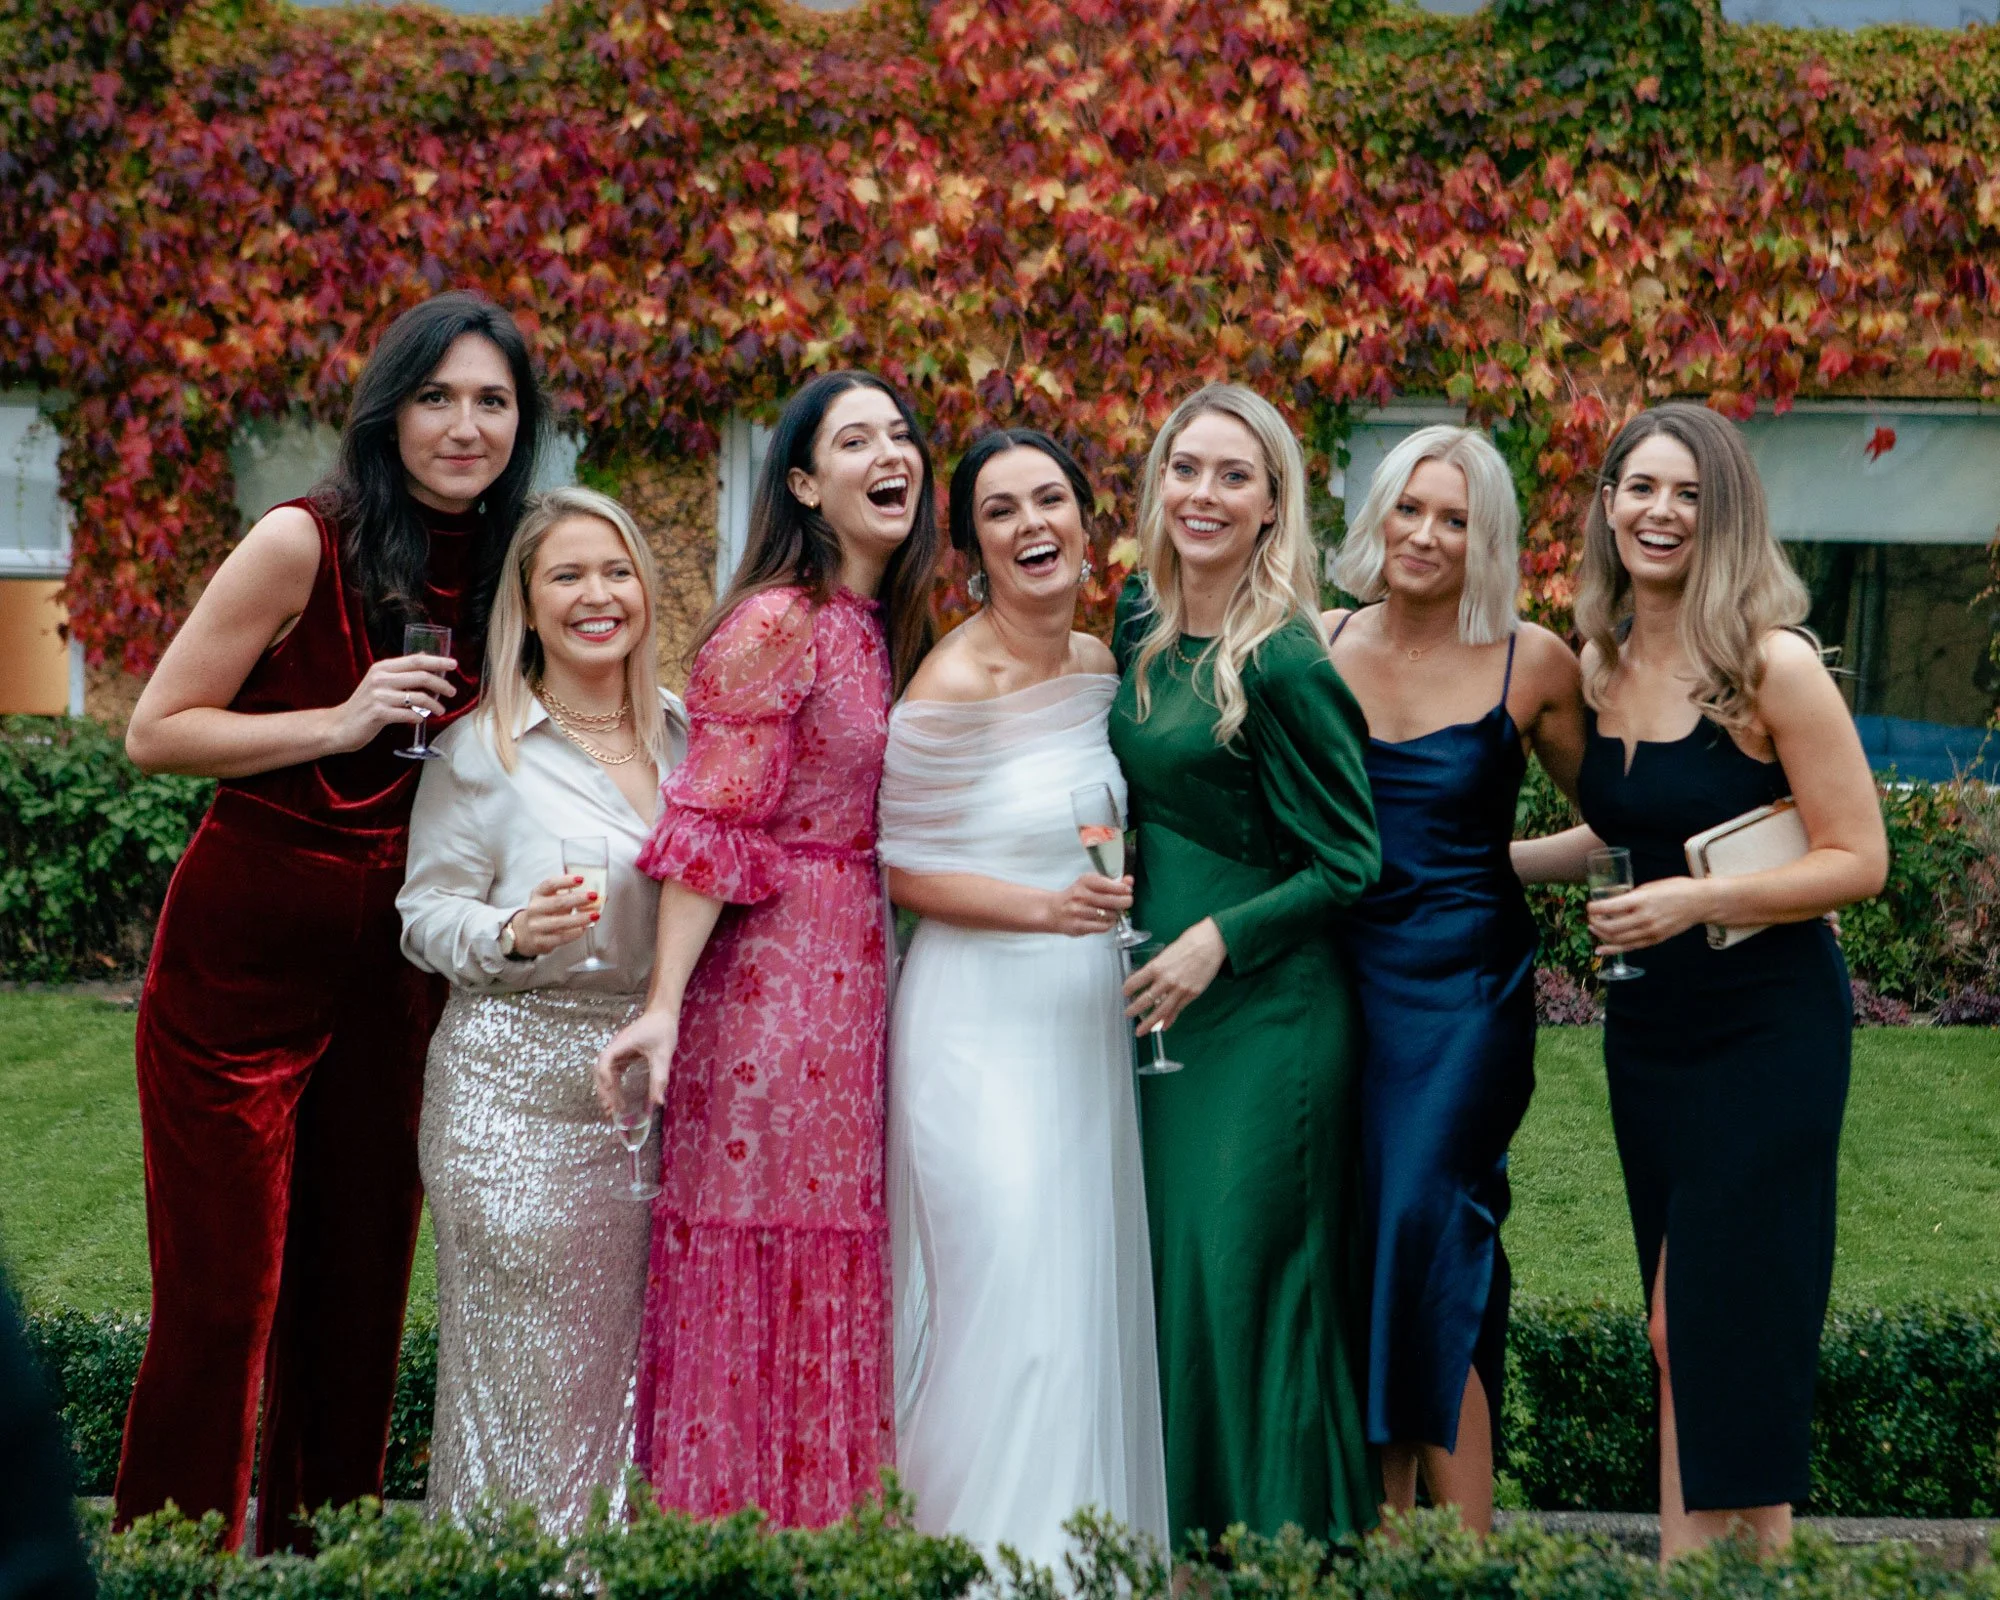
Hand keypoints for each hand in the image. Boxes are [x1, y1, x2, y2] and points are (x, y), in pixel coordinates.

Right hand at [331, 652, 456, 750]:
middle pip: (421, 676)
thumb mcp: (379, 682)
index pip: (416, 660)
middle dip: (441, 684)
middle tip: (452, 692)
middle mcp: (380, 678)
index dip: (437, 661)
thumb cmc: (364, 705)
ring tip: (440, 710)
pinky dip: (419, 717)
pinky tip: (420, 719)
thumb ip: (400, 671)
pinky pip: (408, 714)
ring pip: (418, 697)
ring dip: (434, 705)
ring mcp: (379, 696)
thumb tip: (425, 656)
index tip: (453, 665)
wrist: (339, 726)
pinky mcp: (378, 713)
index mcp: (382, 668)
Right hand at [507, 874, 598, 958]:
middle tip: (594, 896)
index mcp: (538, 894)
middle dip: (578, 899)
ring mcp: (536, 926)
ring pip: (560, 922)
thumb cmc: (546, 912)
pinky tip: (584, 928)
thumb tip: (601, 897)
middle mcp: (535, 909)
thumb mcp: (552, 899)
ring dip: (580, 918)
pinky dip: (574, 933)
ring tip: (595, 915)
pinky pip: (560, 937)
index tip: (581, 879)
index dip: (565, 881)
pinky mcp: (541, 941)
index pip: (550, 884)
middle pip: (558, 903)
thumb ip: (572, 895)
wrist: (525, 933)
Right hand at [594, 1004, 680, 1110]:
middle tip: (610, 1109)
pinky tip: (618, 1097)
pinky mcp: (622, 1053)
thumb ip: (659, 1078)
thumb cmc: (662, 1030)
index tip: (613, 1093)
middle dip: (603, 1090)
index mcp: (621, 1044)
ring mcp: (617, 1051)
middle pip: (601, 1069)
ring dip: (606, 1089)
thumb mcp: (663, 1055)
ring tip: (611, 1108)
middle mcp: (615, 1047)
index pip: (605, 1061)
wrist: (663, 1013)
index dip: (606, 1078)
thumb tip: (658, 1102)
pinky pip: (613, 1071)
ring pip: (605, 1072)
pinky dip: (613, 1084)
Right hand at [1045, 874, 1133, 937]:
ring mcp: (1079, 912)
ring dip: (1115, 914)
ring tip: (1112, 911)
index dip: (1123, 888)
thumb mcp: (1091, 883)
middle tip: (1127, 901)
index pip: (1110, 884)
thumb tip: (1129, 881)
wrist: (1054, 910)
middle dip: (1125, 901)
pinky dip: (1109, 924)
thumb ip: (1111, 882)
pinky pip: (1103, 926)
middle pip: (1112, 900)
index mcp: (1085, 881)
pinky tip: (1106, 920)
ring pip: (1110, 914)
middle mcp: (1081, 896)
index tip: (1127, 890)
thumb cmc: (1075, 896)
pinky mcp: (1079, 926)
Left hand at [1123, 917, 1225, 1035]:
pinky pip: (1178, 1009)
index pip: (1136, 981)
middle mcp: (1166, 980)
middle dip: (1134, 1009)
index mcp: (1157, 966)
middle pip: (1146, 1000)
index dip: (1128, 988)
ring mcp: (1180, 989)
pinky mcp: (1192, 994)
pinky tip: (1164, 1026)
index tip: (1125, 992)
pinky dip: (1170, 1019)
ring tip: (1141, 1030)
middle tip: (1128, 1014)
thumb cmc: (1190, 942)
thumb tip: (1150, 976)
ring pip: (1161, 1010)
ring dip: (1149, 1022)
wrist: (1211, 943)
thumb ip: (1159, 966)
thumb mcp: (1167, 952)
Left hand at [1586, 876, 1715, 953]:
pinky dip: (1612, 949)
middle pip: (1610, 926)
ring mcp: (1650, 931)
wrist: (1700, 903)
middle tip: (1591, 918)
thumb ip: (1631, 897)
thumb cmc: (1676, 889)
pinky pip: (1630, 947)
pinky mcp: (1655, 940)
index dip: (1594, 908)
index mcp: (1642, 900)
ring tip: (1594, 929)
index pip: (1610, 907)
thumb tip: (1612, 903)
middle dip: (1595, 923)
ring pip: (1617, 939)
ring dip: (1601, 935)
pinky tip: (1601, 949)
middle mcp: (1645, 917)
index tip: (1589, 906)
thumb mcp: (1650, 886)